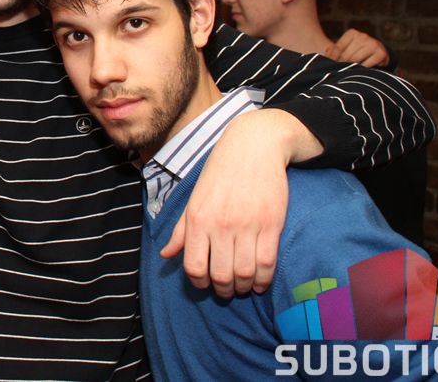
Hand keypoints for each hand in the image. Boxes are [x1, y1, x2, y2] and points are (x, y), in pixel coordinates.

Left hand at [160, 109, 320, 297]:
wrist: (253, 147)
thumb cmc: (220, 173)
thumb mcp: (194, 199)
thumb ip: (181, 230)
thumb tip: (166, 255)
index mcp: (198, 219)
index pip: (194, 267)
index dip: (199, 283)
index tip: (205, 283)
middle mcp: (220, 225)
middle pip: (221, 275)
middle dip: (222, 290)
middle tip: (226, 290)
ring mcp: (247, 225)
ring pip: (244, 273)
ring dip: (242, 287)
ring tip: (242, 286)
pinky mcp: (271, 225)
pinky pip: (267, 263)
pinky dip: (263, 280)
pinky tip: (259, 282)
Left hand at [324, 29, 388, 67]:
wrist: (378, 54)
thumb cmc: (357, 52)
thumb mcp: (346, 48)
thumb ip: (335, 50)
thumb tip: (326, 53)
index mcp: (352, 33)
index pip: (338, 47)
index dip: (333, 58)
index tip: (331, 65)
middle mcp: (363, 36)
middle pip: (346, 55)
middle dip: (342, 64)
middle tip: (340, 70)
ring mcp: (373, 44)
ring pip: (355, 60)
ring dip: (351, 67)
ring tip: (349, 70)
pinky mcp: (381, 53)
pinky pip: (366, 65)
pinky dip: (362, 69)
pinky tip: (360, 70)